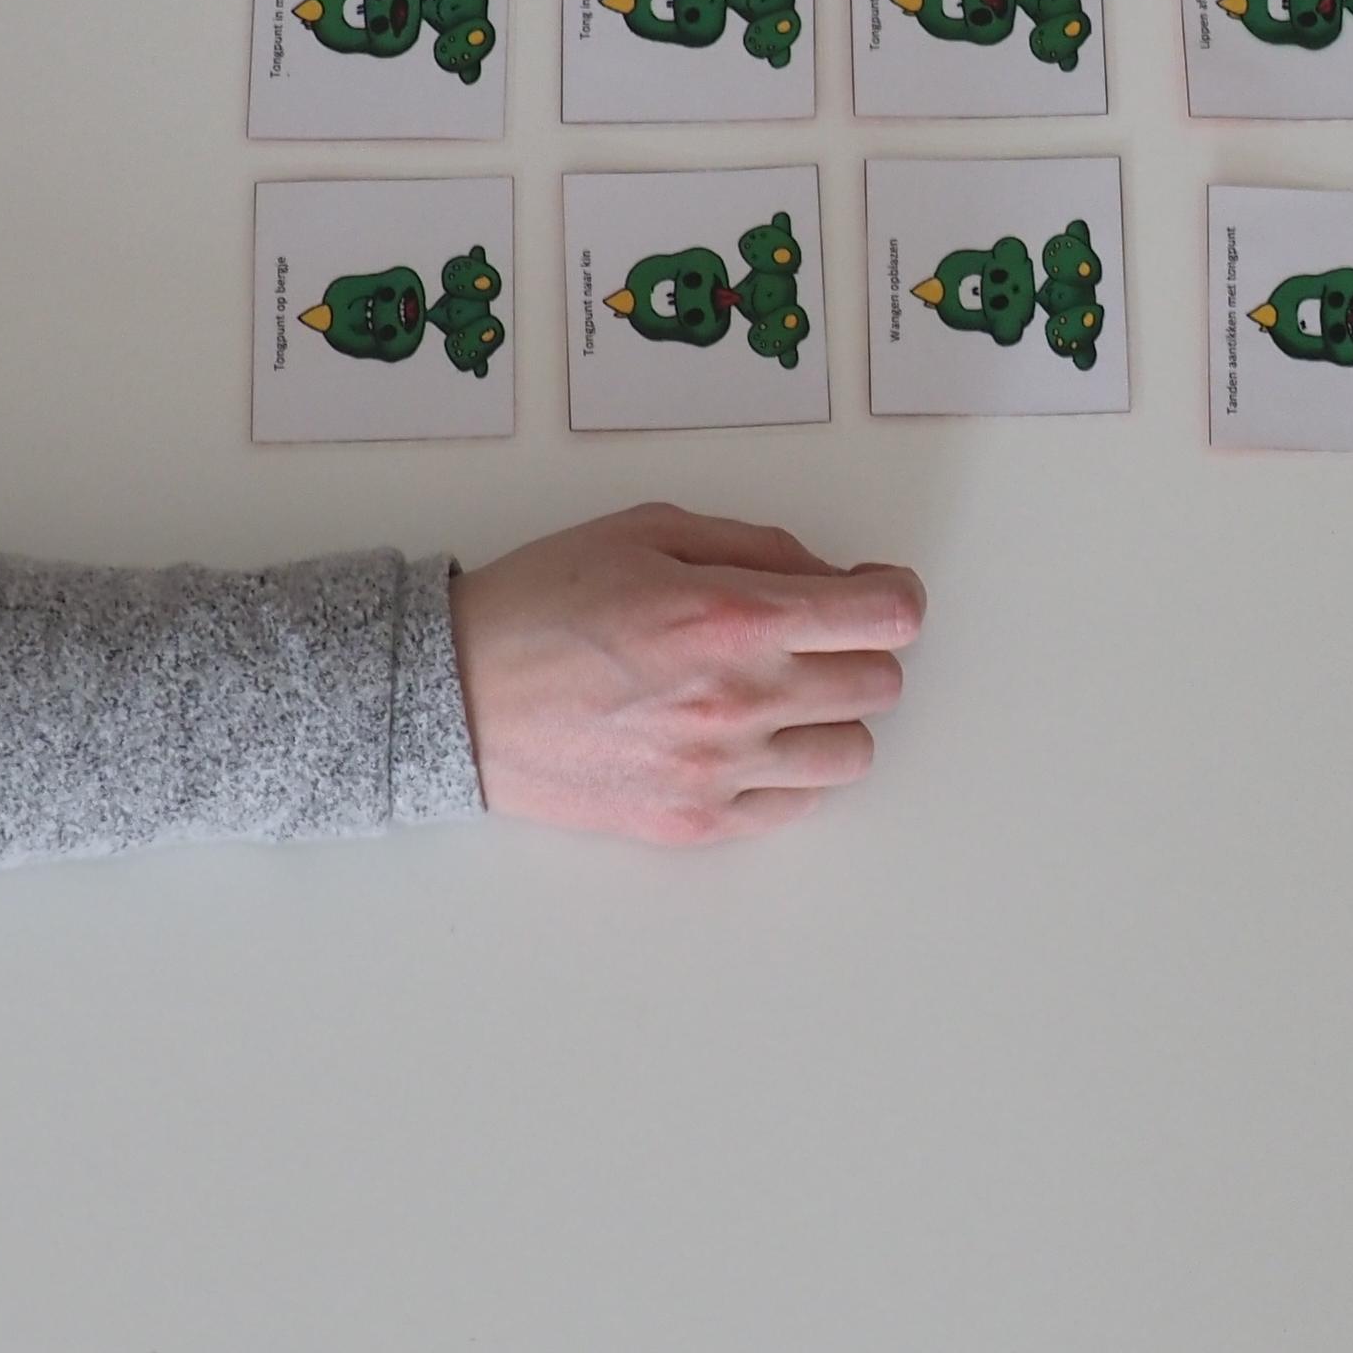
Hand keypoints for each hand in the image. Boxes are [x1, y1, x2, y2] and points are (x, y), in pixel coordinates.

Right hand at [449, 503, 922, 844]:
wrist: (456, 696)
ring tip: (777, 693)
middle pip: (880, 685)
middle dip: (858, 650)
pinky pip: (795, 805)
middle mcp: (741, 700)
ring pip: (852, 754)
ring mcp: (721, 771)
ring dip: (831, 716)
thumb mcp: (649, 530)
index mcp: (734, 616)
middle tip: (813, 636)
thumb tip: (829, 577)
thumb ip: (757, 546)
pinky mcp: (695, 823)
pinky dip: (788, 771)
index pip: (887, 619)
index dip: (896, 596)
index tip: (876, 592)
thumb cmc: (543, 602)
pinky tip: (744, 740)